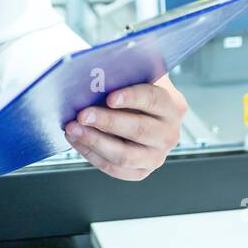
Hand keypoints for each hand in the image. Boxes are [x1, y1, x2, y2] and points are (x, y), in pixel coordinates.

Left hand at [64, 74, 187, 180]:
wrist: (140, 111)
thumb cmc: (134, 90)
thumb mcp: (137, 77)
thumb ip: (125, 75)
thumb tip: (97, 76)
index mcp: (173, 106)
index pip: (154, 100)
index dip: (132, 98)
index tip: (110, 97)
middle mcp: (170, 134)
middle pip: (138, 130)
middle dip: (107, 122)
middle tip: (83, 114)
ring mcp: (157, 156)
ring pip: (125, 155)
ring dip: (95, 141)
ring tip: (73, 129)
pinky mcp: (141, 171)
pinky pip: (114, 169)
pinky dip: (92, 155)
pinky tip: (77, 141)